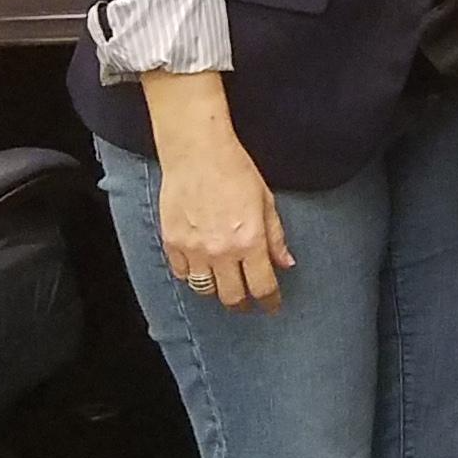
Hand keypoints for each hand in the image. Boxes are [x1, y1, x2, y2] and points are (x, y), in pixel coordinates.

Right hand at [156, 130, 293, 311]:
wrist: (197, 152)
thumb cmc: (235, 170)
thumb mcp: (266, 202)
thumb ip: (276, 237)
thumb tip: (286, 263)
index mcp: (250, 241)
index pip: (262, 286)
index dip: (270, 301)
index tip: (271, 306)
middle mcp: (221, 251)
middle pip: (232, 297)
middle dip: (243, 304)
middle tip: (247, 303)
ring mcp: (194, 249)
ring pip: (205, 290)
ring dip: (217, 292)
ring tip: (224, 285)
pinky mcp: (172, 242)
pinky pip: (182, 274)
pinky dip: (192, 276)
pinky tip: (201, 268)